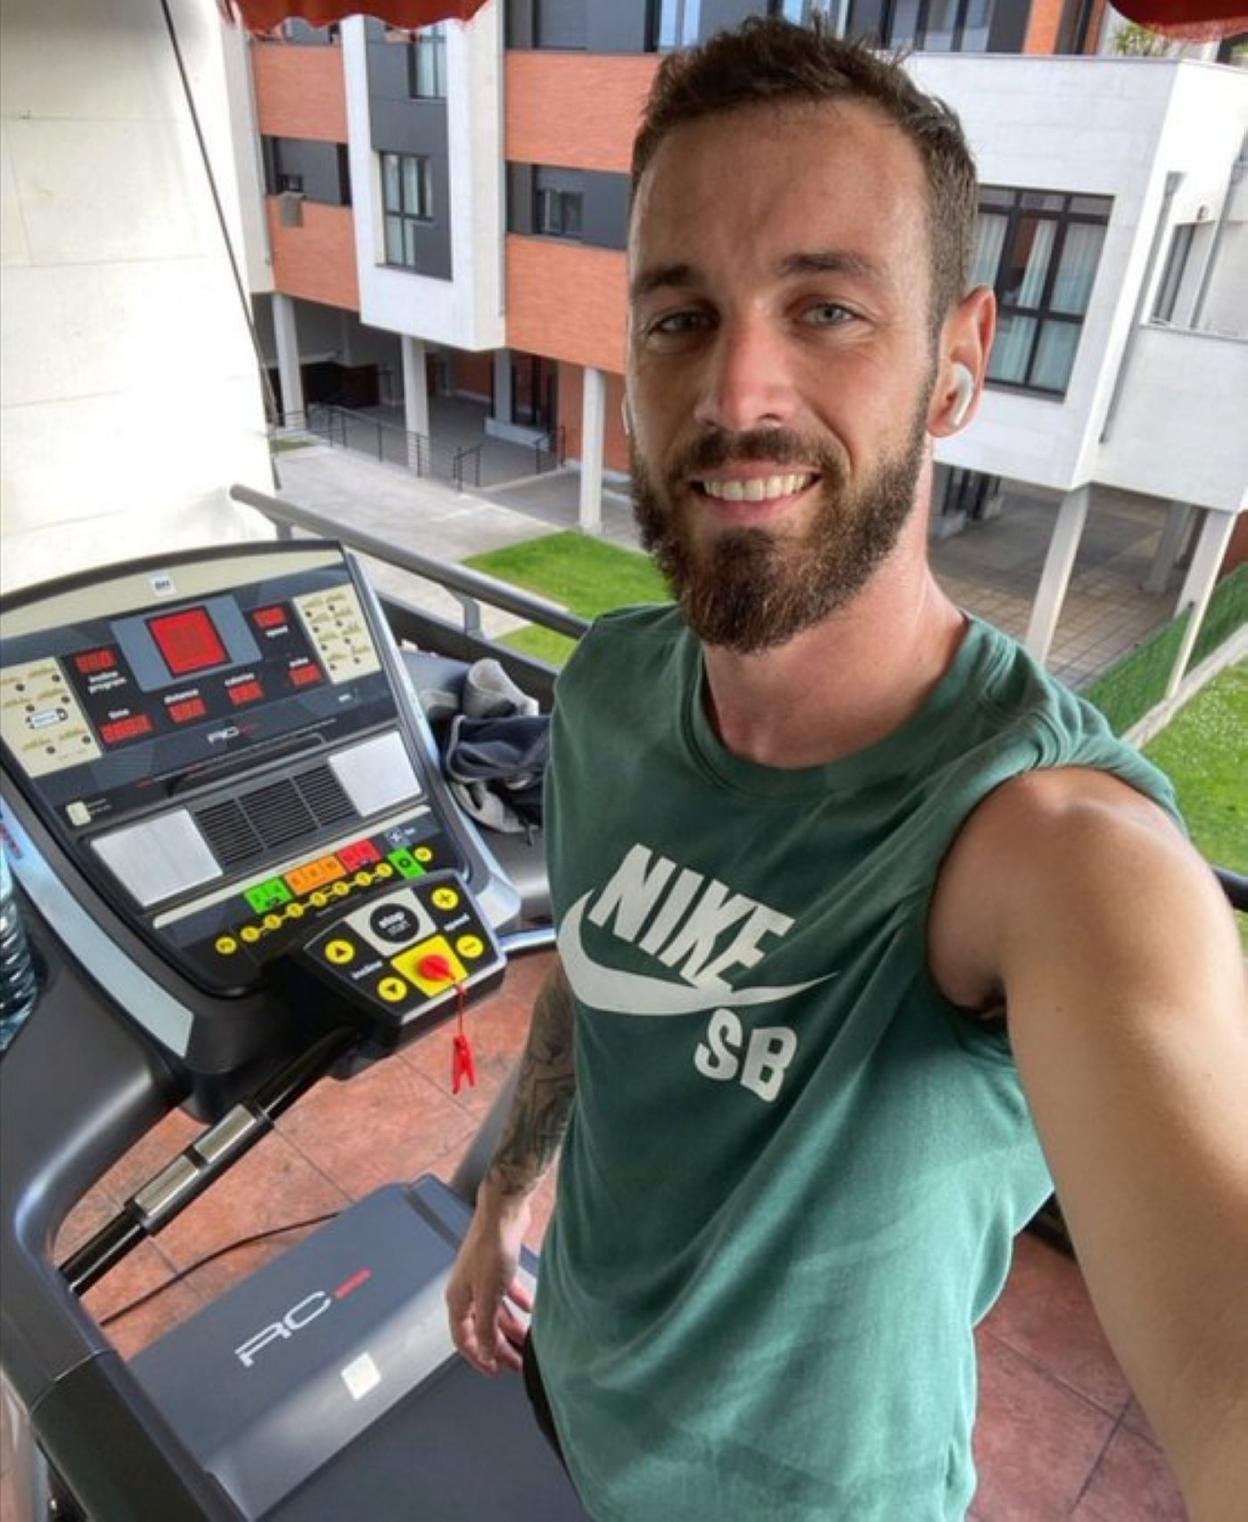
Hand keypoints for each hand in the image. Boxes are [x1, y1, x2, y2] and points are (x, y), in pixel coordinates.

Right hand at [446, 1189, 533, 1374]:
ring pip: (495, 1312)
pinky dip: (516, 1303)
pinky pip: (505, 1293)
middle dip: (500, 1347)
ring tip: (526, 1341)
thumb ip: (487, 1327)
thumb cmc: (491, 1247)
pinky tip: (529, 1309)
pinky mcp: (497, 1267)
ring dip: (510, 1328)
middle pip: (482, 1327)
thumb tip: (485, 1353)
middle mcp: (468, 1290)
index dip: (478, 1358)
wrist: (503, 1213)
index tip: (494, 1371)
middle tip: (517, 1362)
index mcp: (458, 1299)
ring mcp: (482, 1278)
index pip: (464, 1339)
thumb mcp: (489, 1295)